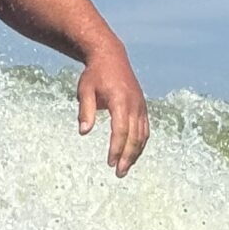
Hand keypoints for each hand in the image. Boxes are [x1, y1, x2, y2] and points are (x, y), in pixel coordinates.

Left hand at [77, 46, 148, 177]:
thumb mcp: (85, 90)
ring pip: (142, 135)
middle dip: (127, 157)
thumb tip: (84, 132)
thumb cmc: (95, 74)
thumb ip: (85, 111)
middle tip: (119, 173)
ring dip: (135, 153)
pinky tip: (133, 154)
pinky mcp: (142, 106)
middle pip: (134, 136)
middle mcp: (135, 104)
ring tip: (125, 168)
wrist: (110, 56)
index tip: (109, 162)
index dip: (116, 148)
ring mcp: (141, 105)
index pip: (120, 130)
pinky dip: (140, 143)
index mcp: (121, 100)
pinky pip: (145, 129)